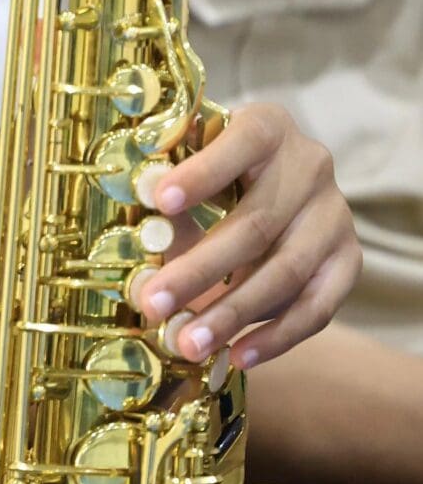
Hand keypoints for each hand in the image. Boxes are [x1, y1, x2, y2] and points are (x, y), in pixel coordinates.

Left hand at [132, 103, 360, 369]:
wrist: (270, 186)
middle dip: (199, 269)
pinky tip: (237, 357)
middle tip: (153, 303)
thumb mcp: (188, 171)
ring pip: (285, 272)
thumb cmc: (212, 177)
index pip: (239, 145)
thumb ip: (166, 200)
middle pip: (256, 224)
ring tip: (187, 343)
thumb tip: (136, 250)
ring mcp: (335, 215)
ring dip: (233, 314)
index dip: (200, 173)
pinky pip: (317, 307)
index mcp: (267, 127)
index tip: (158, 202)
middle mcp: (310, 165)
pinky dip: (276, 336)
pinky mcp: (349, 260)